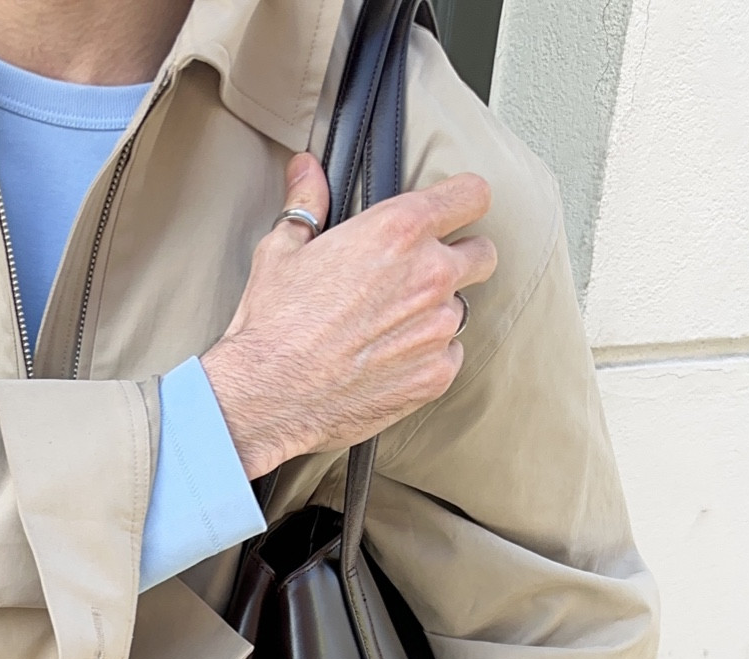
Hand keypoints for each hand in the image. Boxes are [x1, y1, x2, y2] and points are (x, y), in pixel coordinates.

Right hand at [201, 153, 497, 477]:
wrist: (267, 398)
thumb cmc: (273, 328)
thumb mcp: (282, 251)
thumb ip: (307, 205)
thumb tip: (306, 171)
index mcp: (398, 230)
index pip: (471, 195)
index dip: (463, 203)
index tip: (454, 214)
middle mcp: (429, 275)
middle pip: (482, 254)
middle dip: (460, 261)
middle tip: (421, 278)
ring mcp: (437, 328)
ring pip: (462, 310)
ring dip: (437, 314)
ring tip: (392, 329)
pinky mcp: (435, 375)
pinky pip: (451, 356)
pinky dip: (429, 358)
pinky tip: (391, 361)